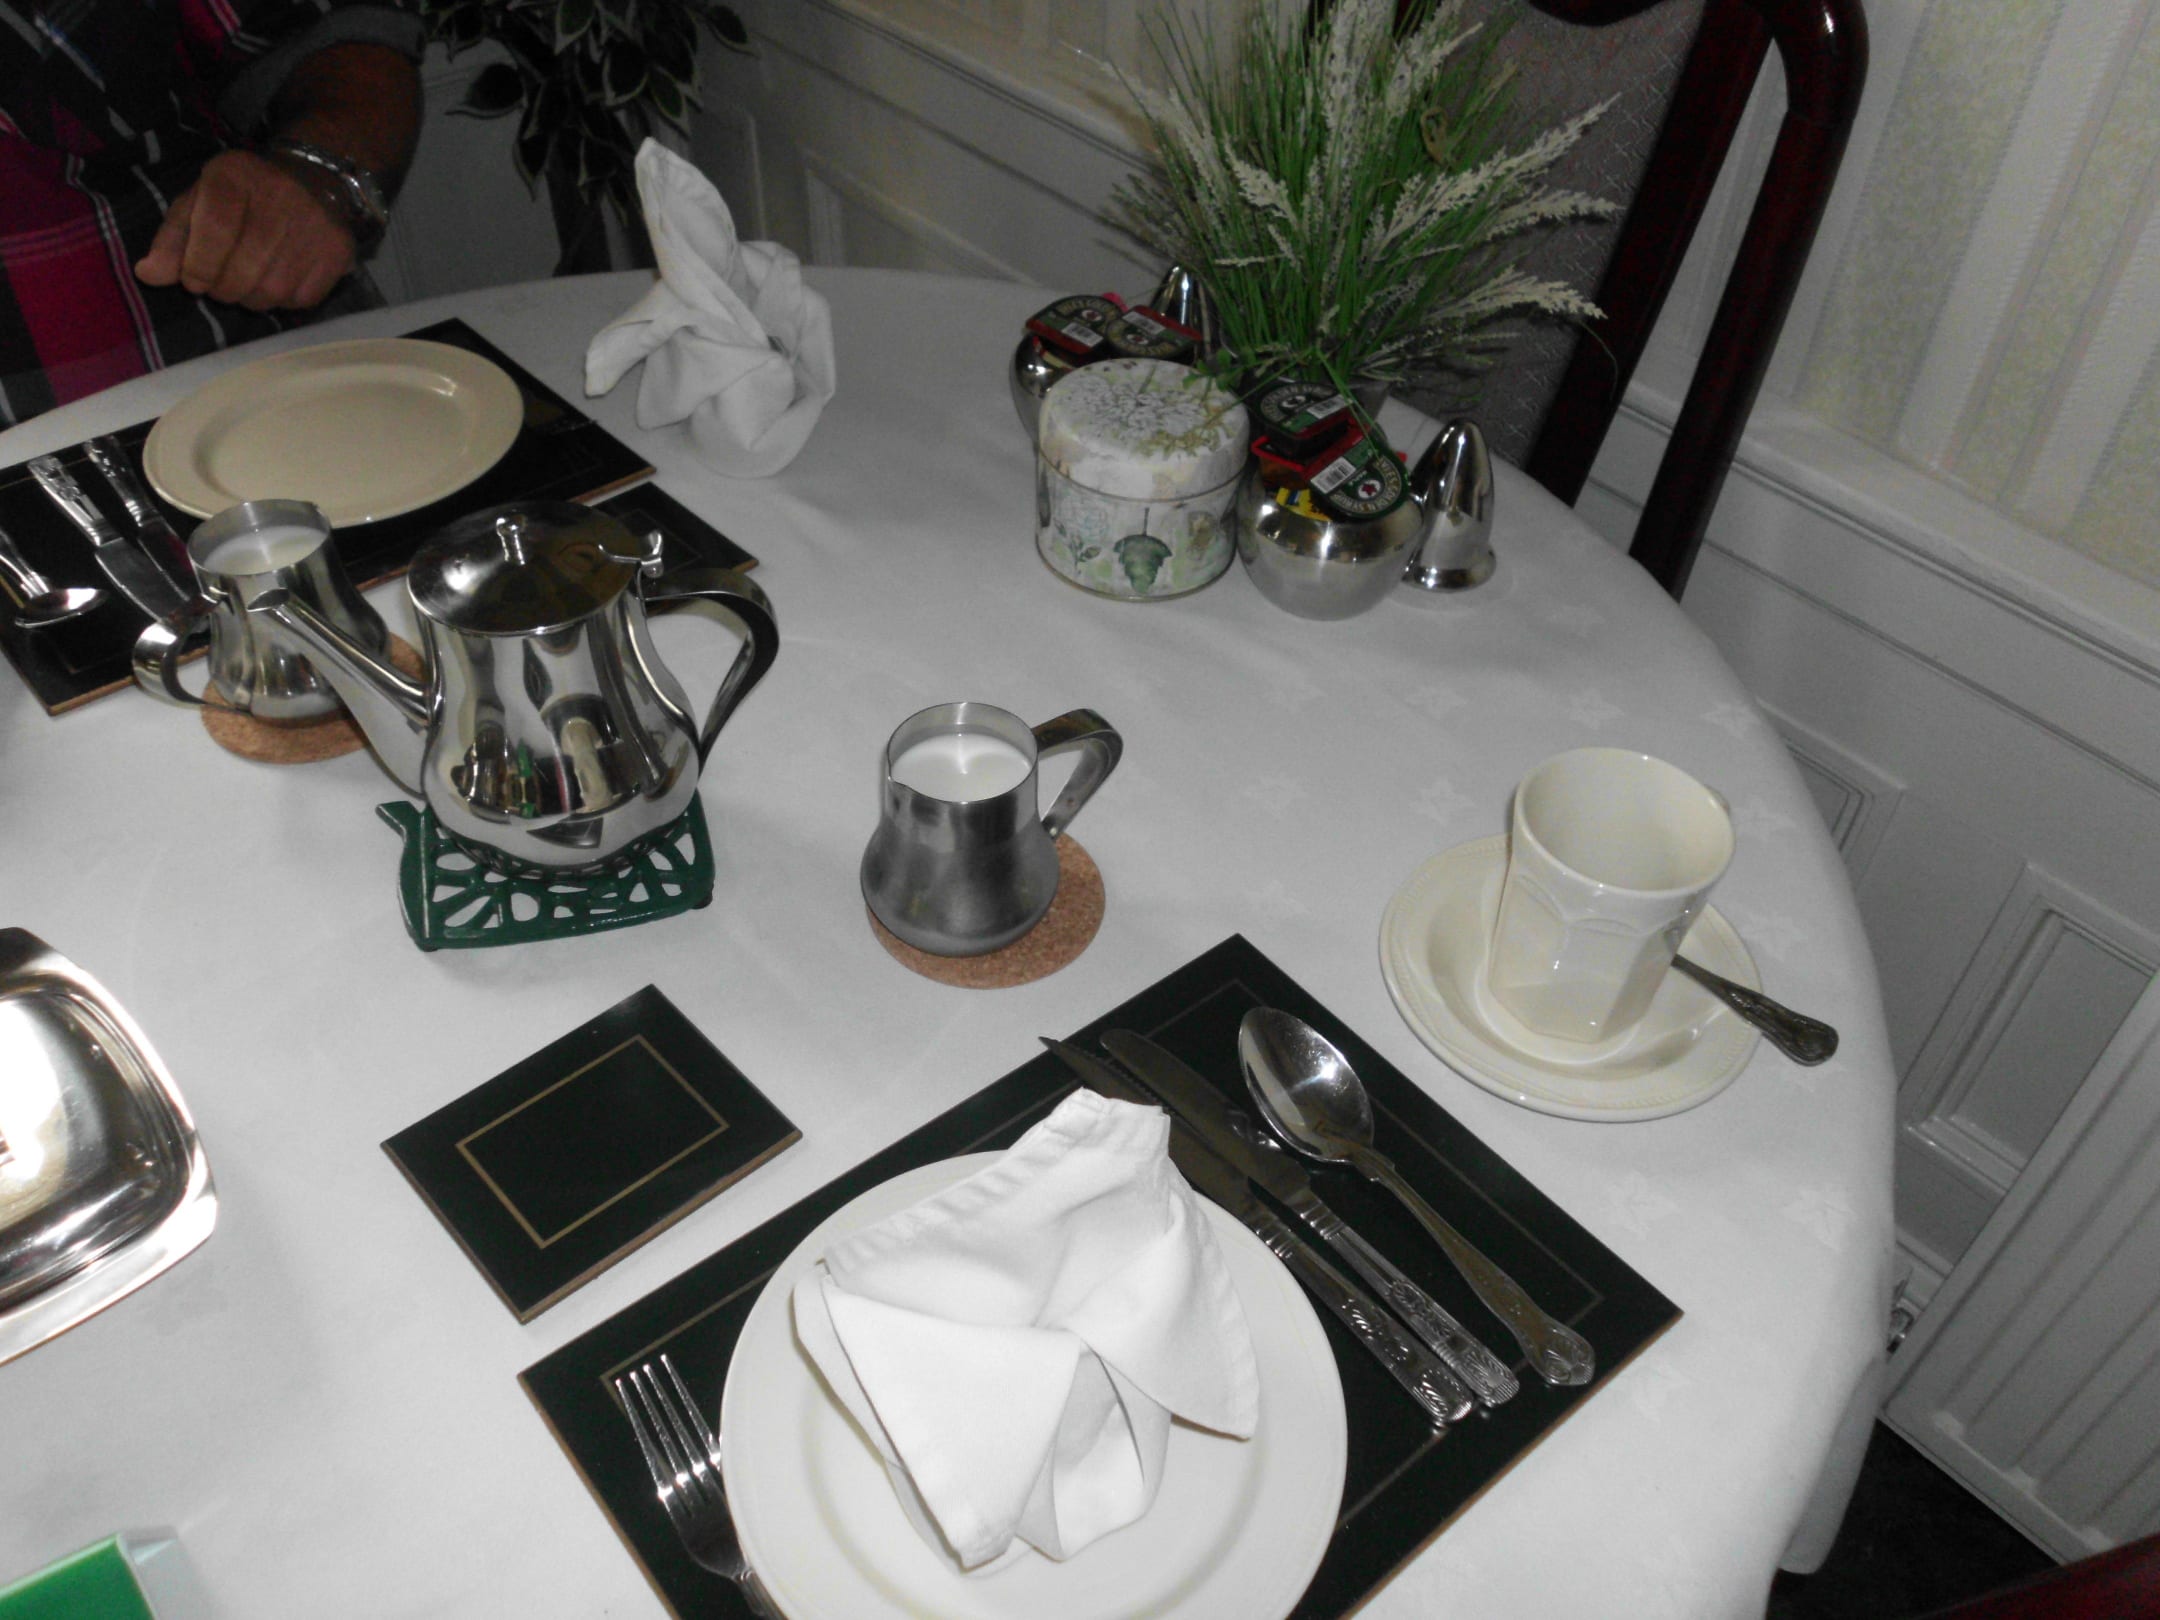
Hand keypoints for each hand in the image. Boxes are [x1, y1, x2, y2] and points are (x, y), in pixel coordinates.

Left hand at [134, 150, 354, 311]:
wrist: (311, 181)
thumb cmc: (242, 197)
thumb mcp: (198, 204)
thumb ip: (172, 239)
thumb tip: (148, 275)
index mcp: (234, 176)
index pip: (215, 232)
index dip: (197, 267)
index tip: (192, 280)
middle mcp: (280, 196)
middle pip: (242, 270)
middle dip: (222, 288)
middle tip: (220, 283)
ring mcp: (314, 225)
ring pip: (271, 291)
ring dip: (251, 298)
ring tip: (247, 282)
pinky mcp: (338, 251)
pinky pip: (301, 299)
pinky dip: (282, 300)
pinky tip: (277, 279)